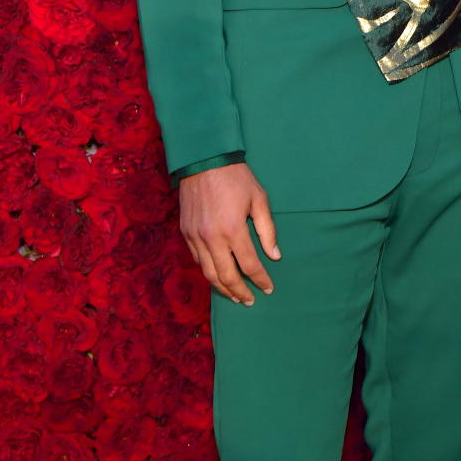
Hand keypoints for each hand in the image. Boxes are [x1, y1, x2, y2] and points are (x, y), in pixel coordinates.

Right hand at [179, 162, 279, 303]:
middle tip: (250, 300)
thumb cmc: (236, 178)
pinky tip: (218, 276)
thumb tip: (275, 255)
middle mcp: (212, 238)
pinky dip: (208, 272)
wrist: (203, 160)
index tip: (268, 288)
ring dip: (222, 288)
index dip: (260, 279)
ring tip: (234, 295)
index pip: (249, 264)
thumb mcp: (259, 199)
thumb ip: (267, 229)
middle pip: (226, 276)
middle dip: (240, 292)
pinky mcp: (185, 233)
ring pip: (208, 273)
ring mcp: (195, 237)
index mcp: (233, 229)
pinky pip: (197, 260)